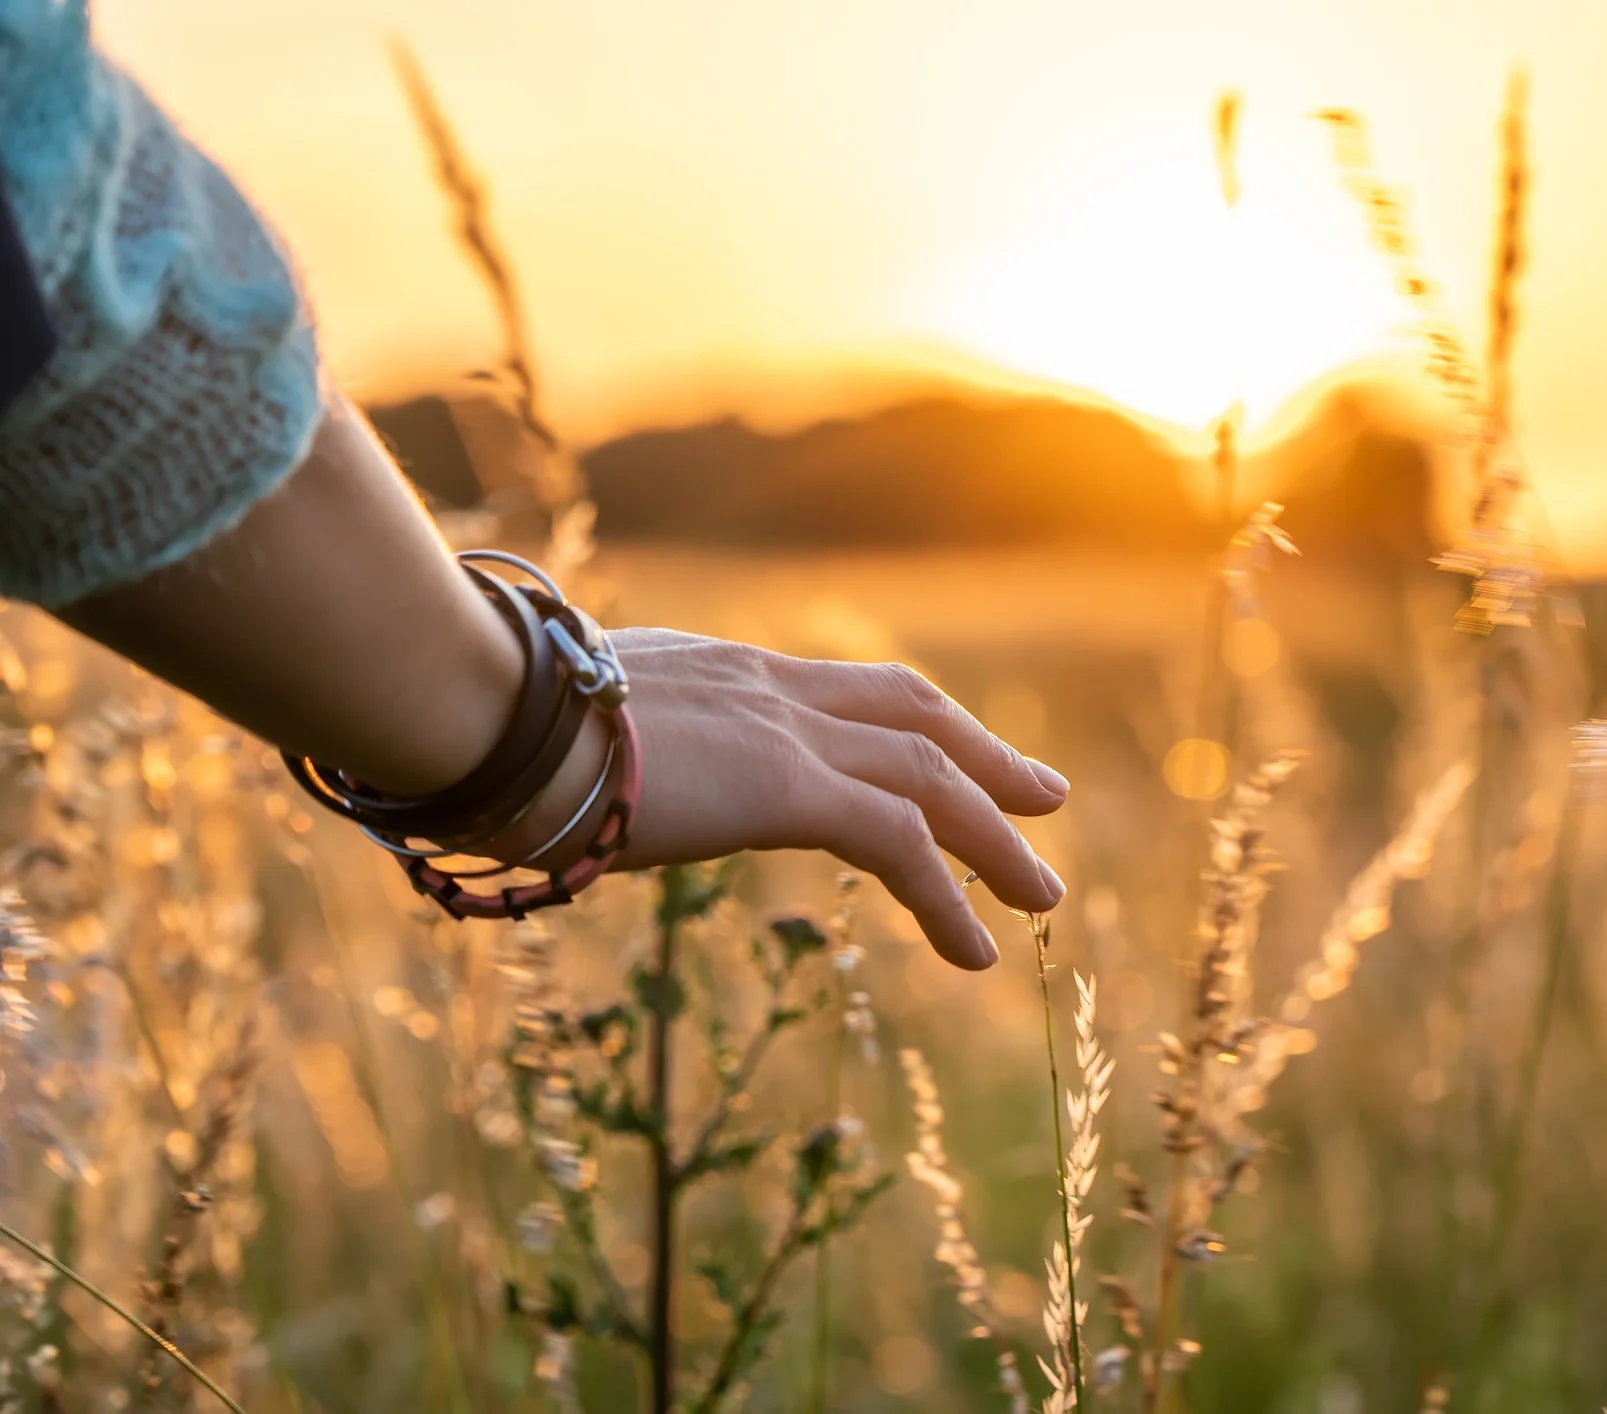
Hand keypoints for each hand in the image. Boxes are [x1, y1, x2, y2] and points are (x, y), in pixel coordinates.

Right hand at [505, 631, 1067, 969]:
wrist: (476, 713)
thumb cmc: (484, 730)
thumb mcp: (557, 734)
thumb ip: (595, 754)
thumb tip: (564, 790)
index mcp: (720, 672)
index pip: (840, 690)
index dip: (907, 720)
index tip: (949, 750)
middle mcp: (765, 685)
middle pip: (911, 714)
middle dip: (983, 758)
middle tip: (1043, 798)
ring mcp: (781, 728)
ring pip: (928, 778)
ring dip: (993, 839)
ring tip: (1042, 897)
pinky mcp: (786, 782)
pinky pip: (899, 842)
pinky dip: (947, 896)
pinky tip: (978, 950)